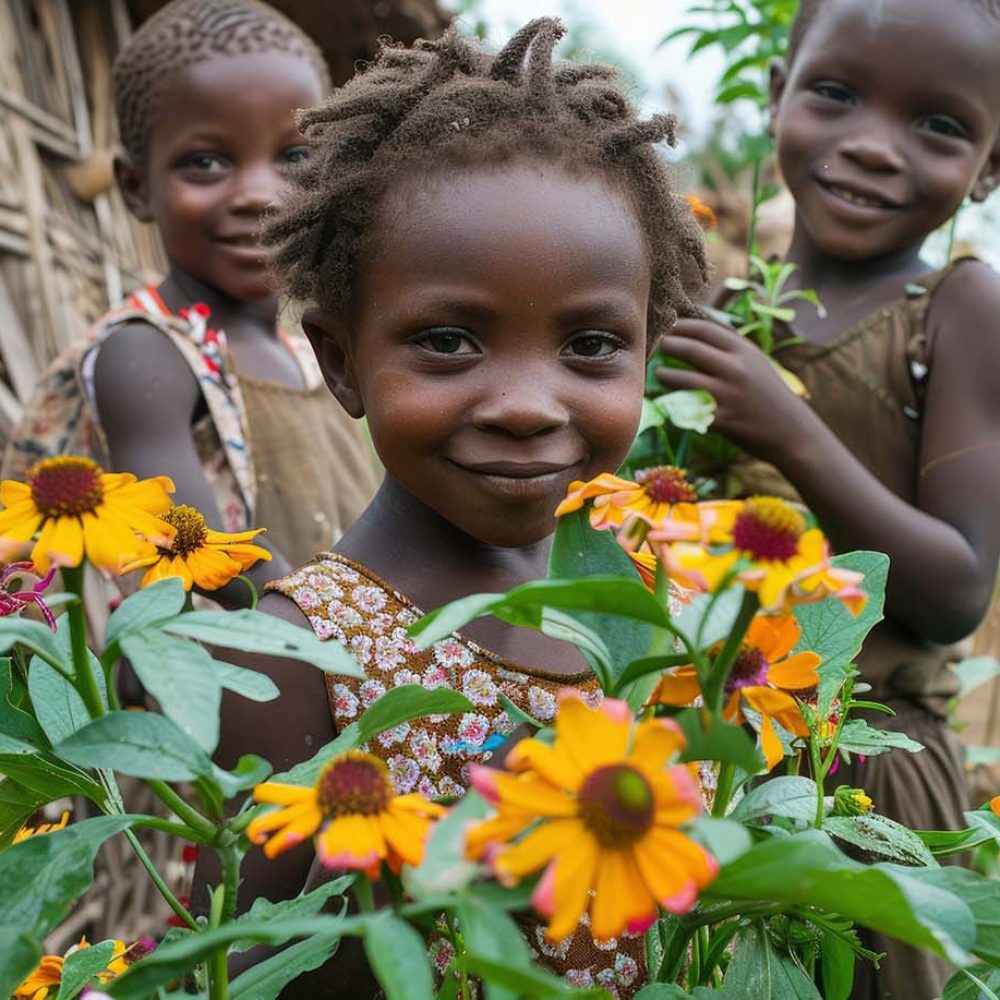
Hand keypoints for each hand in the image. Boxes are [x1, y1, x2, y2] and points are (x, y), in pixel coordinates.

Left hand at [657, 318, 814, 460]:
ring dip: (665, 374)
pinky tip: (667, 400)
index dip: (683, 325)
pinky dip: (674, 403)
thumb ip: (731, 345)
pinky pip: (687, 408)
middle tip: (659, 345)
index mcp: (744, 352)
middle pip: (691, 349)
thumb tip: (702, 324)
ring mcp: (727, 395)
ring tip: (660, 373)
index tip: (670, 326)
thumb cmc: (770, 394)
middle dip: (669, 345)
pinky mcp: (720, 419)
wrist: (793, 432)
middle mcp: (735, 369)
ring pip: (683, 378)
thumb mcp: (757, 362)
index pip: (705, 329)